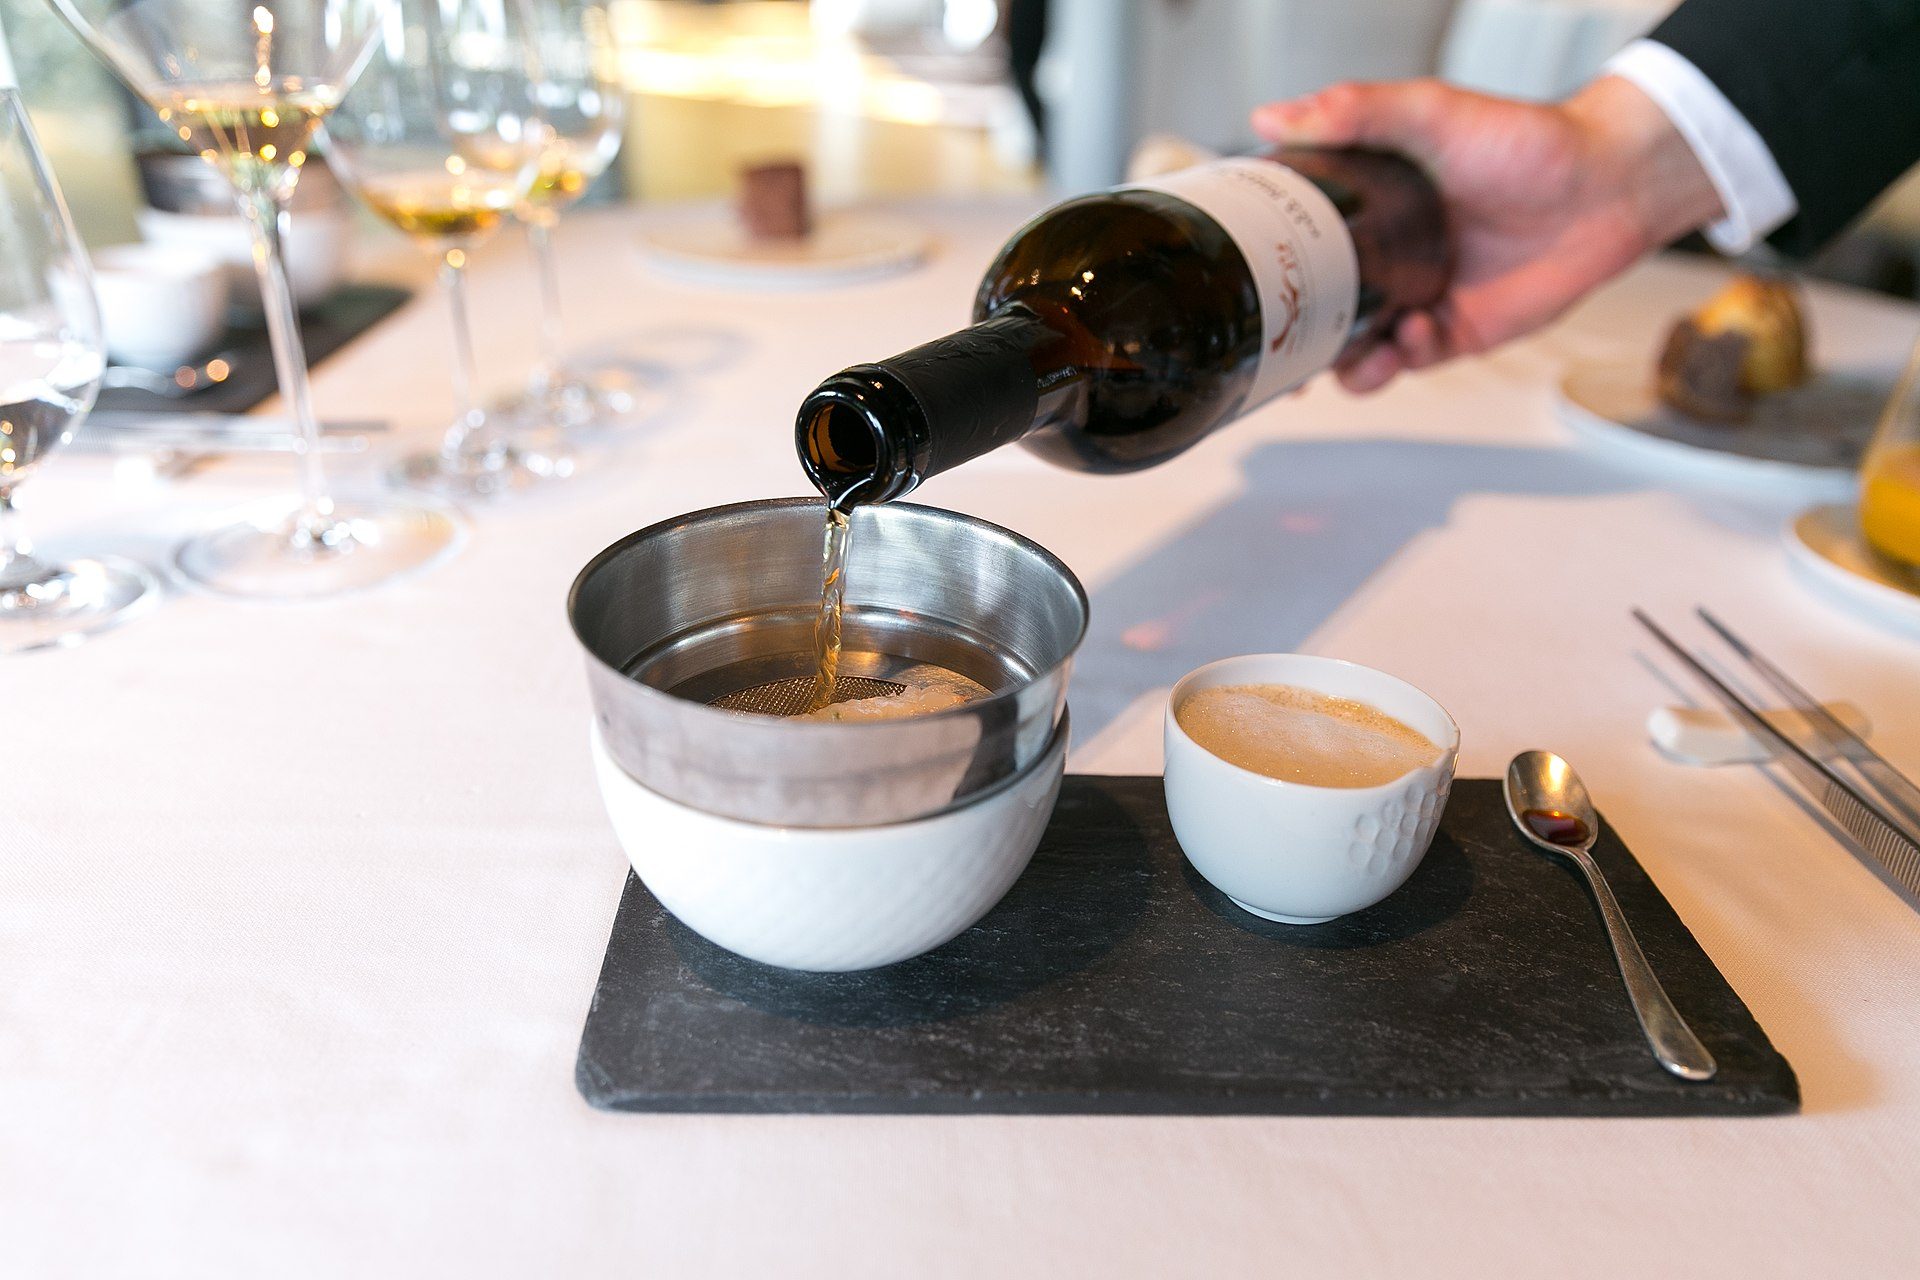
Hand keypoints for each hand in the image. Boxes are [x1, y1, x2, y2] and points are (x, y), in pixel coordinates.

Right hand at [1252, 77, 1724, 391]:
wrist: (1606, 187)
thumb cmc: (1527, 142)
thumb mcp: (1430, 111)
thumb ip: (1354, 111)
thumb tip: (1272, 116)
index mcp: (1366, 204)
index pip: (1294, 240)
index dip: (1264, 264)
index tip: (1243, 278)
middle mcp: (1383, 254)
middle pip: (1314, 307)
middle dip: (1292, 336)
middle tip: (1280, 344)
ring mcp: (1415, 296)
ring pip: (1353, 348)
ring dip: (1342, 361)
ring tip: (1352, 353)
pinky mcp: (1452, 331)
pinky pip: (1407, 361)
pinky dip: (1400, 358)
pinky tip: (1414, 332)